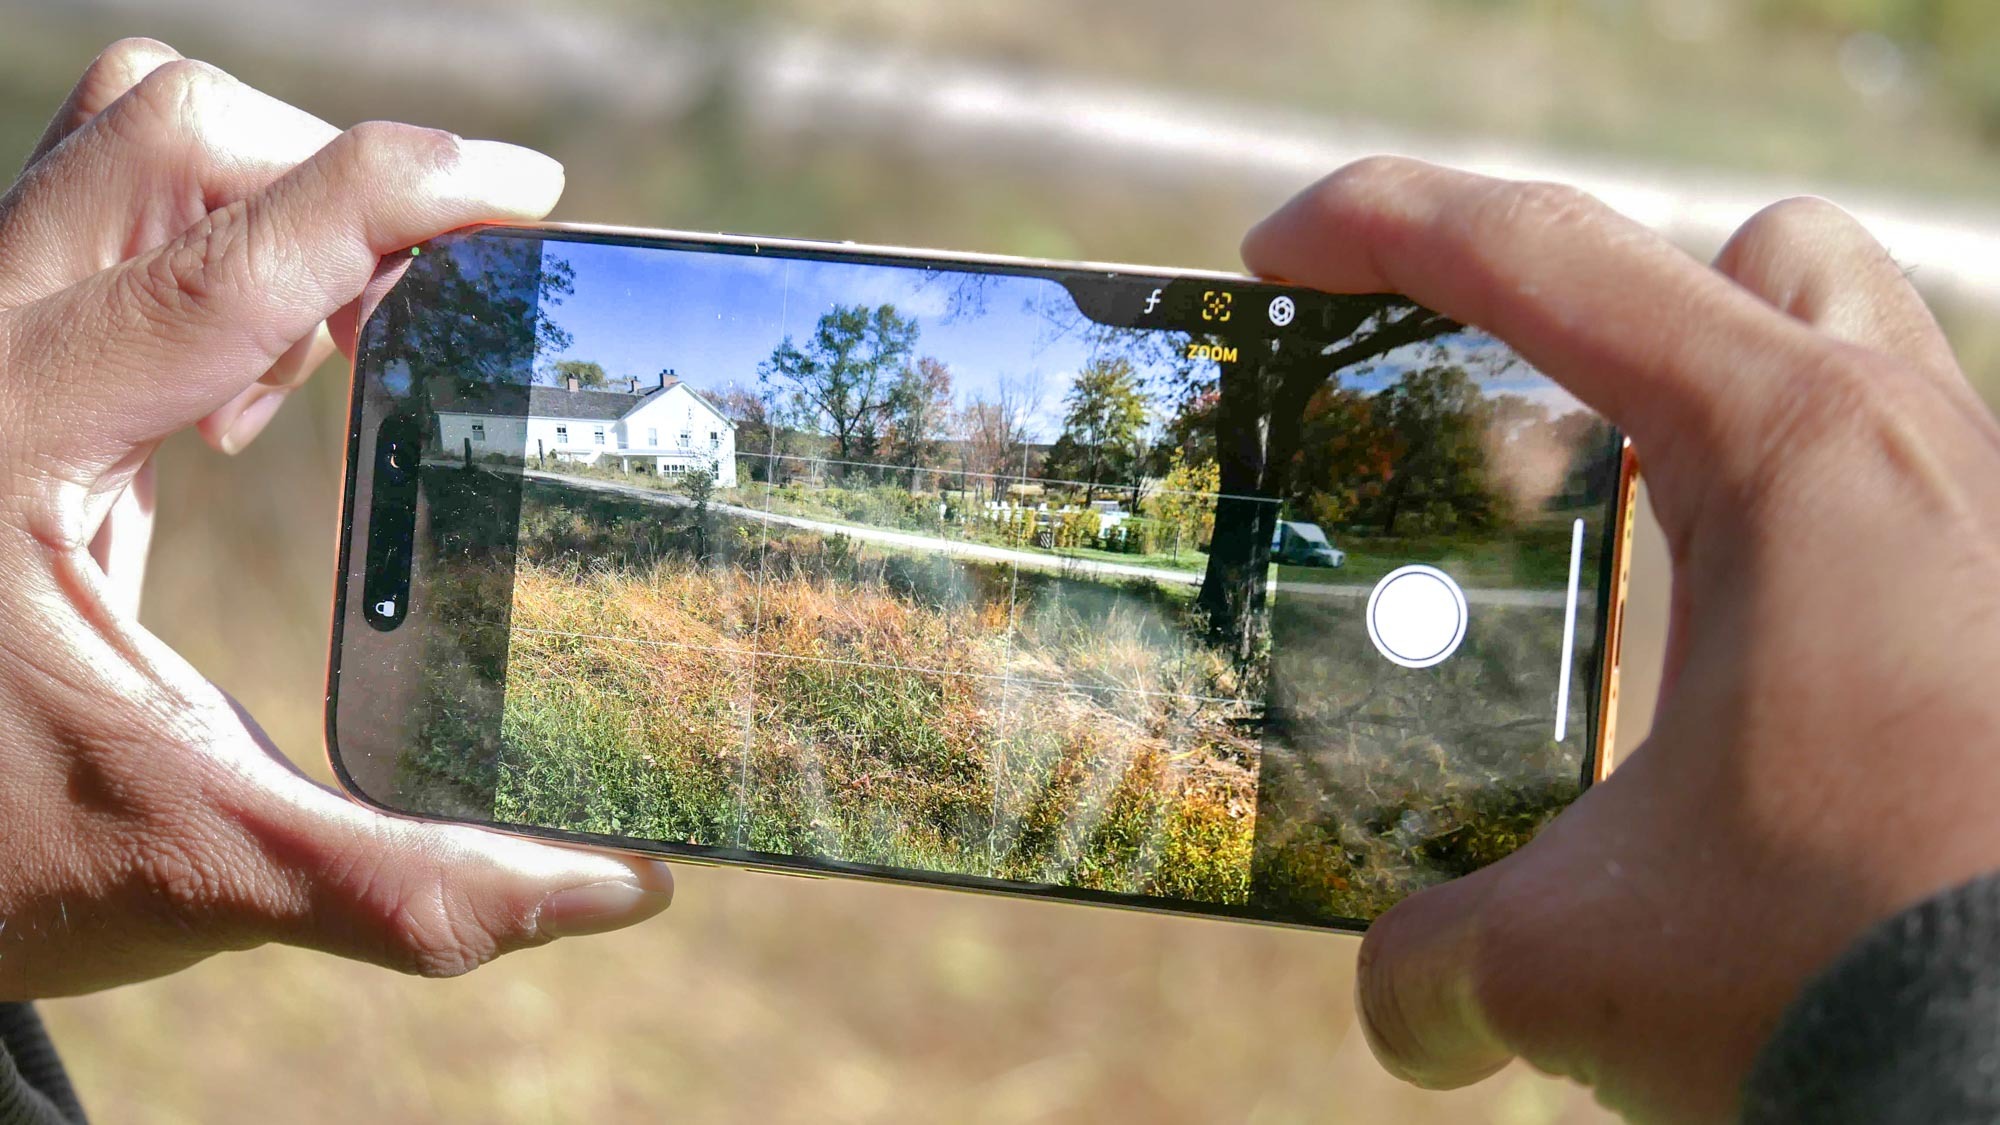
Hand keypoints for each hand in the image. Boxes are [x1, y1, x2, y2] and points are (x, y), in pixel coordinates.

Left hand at [0, 39, 671, 999]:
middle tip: (428, 300)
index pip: (239, 255)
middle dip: (328, 184)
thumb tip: (624, 889)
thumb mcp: (200, 869)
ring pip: (123, 159)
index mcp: (17, 439)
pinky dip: (215, 269)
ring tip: (338, 351)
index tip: (532, 194)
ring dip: (264, 213)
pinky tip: (247, 402)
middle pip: (164, 136)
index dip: (405, 194)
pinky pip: (110, 239)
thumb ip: (414, 884)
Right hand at [1245, 160, 1997, 1120]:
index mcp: (1788, 455)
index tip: (1274, 260)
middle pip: (1753, 259)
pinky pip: (1902, 506)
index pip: (1542, 259)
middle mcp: (1917, 453)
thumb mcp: (1577, 959)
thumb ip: (1440, 960)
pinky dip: (1799, 547)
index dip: (1377, 222)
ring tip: (1628, 549)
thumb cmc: (1847, 967)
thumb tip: (1407, 1006)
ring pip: (1860, 366)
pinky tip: (1743, 679)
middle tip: (1519, 425)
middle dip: (1621, 308)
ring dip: (1725, 417)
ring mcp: (1989, 529)